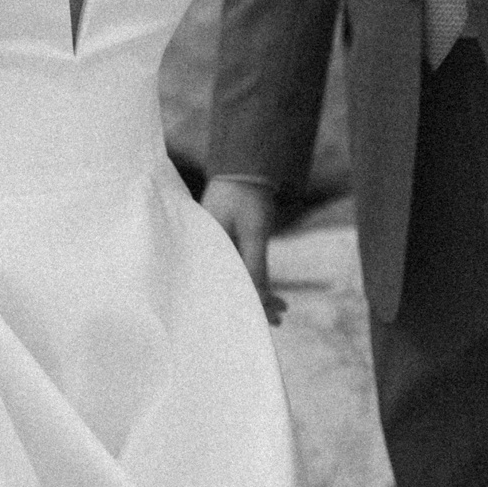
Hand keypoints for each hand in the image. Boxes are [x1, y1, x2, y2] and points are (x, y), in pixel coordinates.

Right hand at [200, 177, 287, 323]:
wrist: (246, 164)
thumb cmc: (246, 196)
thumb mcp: (254, 232)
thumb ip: (255, 266)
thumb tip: (261, 300)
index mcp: (205, 249)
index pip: (223, 287)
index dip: (244, 307)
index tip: (263, 322)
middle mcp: (208, 251)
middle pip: (230, 286)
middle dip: (254, 304)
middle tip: (277, 321)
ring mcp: (217, 246)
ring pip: (238, 278)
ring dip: (259, 293)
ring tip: (282, 310)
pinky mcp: (227, 242)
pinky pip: (241, 267)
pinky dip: (256, 279)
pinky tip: (274, 294)